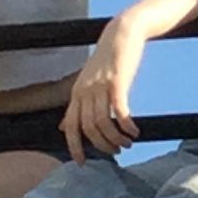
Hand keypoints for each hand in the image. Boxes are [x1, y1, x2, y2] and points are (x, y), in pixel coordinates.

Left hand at [64, 16, 147, 160]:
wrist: (122, 33)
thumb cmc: (107, 60)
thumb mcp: (86, 82)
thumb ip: (76, 106)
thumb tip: (63, 128)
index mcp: (76, 94)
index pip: (70, 127)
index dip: (74, 147)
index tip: (82, 164)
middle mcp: (85, 92)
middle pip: (89, 129)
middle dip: (102, 145)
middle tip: (117, 151)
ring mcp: (100, 87)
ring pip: (104, 123)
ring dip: (116, 139)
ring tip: (128, 143)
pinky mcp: (117, 82)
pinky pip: (119, 112)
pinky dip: (127, 126)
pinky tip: (135, 131)